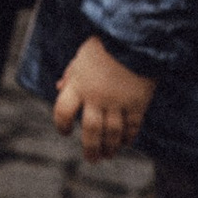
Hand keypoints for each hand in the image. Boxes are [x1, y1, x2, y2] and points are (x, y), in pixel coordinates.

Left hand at [52, 31, 153, 161]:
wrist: (134, 38)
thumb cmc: (104, 46)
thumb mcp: (81, 56)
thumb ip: (71, 73)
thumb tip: (59, 87)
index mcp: (78, 85)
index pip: (62, 112)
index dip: (62, 125)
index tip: (65, 132)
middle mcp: (96, 97)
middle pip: (91, 130)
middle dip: (90, 148)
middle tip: (92, 159)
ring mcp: (118, 102)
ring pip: (112, 133)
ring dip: (110, 147)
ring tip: (108, 155)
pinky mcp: (138, 103)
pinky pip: (133, 126)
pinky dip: (130, 137)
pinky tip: (127, 143)